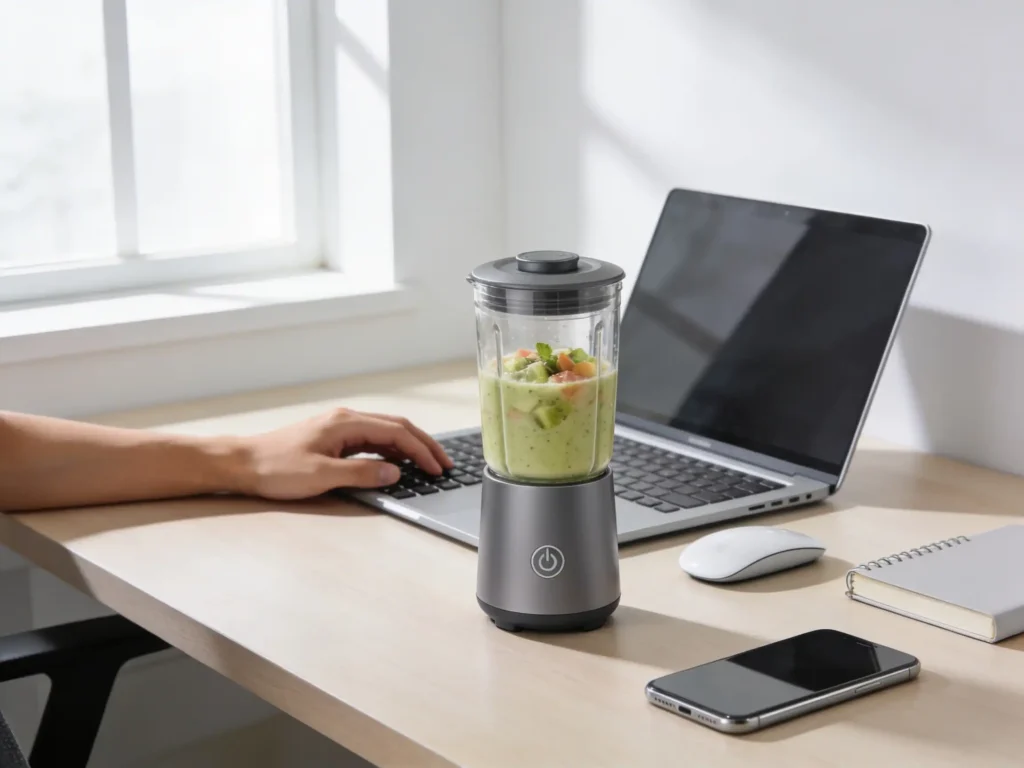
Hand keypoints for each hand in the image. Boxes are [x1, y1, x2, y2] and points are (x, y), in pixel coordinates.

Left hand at [234, 408, 453, 499]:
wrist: (243, 464)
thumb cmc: (276, 468)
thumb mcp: (321, 476)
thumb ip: (362, 474)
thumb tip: (396, 473)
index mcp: (346, 423)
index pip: (397, 432)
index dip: (422, 451)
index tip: (438, 468)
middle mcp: (346, 419)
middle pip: (397, 426)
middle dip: (424, 444)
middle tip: (445, 463)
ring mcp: (340, 426)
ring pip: (386, 431)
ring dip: (410, 445)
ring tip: (429, 463)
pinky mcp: (333, 437)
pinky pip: (372, 438)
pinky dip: (392, 448)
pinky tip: (398, 462)